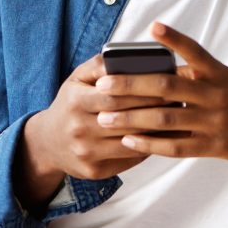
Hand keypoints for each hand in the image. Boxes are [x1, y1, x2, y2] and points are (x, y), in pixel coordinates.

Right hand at [16, 54, 168, 209]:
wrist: (47, 143)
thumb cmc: (72, 102)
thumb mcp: (78, 79)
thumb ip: (101, 65)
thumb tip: (126, 55)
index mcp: (75, 101)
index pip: (115, 95)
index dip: (143, 90)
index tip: (168, 83)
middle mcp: (78, 129)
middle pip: (126, 119)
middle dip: (155, 109)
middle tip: (180, 100)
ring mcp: (85, 153)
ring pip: (130, 142)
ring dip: (157, 131)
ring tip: (179, 119)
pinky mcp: (93, 171)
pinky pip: (128, 159)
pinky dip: (149, 148)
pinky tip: (166, 138)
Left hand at [94, 22, 227, 162]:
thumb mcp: (225, 77)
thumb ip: (194, 74)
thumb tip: (155, 68)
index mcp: (217, 73)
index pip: (195, 51)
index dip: (175, 39)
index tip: (153, 26)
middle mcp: (214, 94)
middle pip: (167, 86)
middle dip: (131, 85)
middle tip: (102, 84)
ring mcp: (213, 121)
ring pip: (166, 119)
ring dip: (132, 118)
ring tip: (105, 117)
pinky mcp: (214, 146)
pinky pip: (176, 146)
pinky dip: (150, 144)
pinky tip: (129, 142)